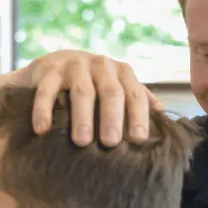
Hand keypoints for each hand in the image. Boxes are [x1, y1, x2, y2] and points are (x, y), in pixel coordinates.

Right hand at [14, 50, 164, 145]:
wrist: (56, 65)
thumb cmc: (95, 85)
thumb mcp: (119, 88)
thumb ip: (140, 101)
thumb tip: (165, 119)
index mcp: (122, 73)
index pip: (135, 95)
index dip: (138, 116)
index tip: (139, 139)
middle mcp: (101, 66)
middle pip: (110, 92)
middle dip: (111, 118)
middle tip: (111, 143)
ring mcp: (74, 66)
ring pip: (82, 91)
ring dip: (82, 116)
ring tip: (82, 142)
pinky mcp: (49, 70)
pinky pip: (47, 91)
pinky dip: (44, 110)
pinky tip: (42, 129)